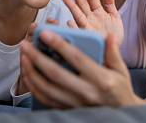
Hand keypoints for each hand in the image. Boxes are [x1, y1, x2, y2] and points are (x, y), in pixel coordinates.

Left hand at [20, 30, 142, 108]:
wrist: (120, 114)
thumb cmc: (120, 88)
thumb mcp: (121, 70)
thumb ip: (113, 52)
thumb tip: (108, 36)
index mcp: (101, 79)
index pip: (76, 58)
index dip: (59, 44)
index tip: (45, 32)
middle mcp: (87, 92)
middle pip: (56, 73)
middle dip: (38, 58)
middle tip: (25, 45)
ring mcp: (76, 103)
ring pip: (48, 88)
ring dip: (32, 72)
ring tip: (24, 58)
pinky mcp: (69, 109)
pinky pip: (47, 100)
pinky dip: (35, 88)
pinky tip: (28, 76)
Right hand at [61, 0, 123, 47]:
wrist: (114, 50)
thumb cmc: (114, 34)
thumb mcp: (115, 16)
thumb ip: (110, 4)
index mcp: (98, 11)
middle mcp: (90, 17)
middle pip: (81, 2)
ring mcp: (87, 27)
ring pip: (77, 14)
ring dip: (70, 5)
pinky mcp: (87, 37)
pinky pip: (79, 32)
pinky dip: (74, 28)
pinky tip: (69, 22)